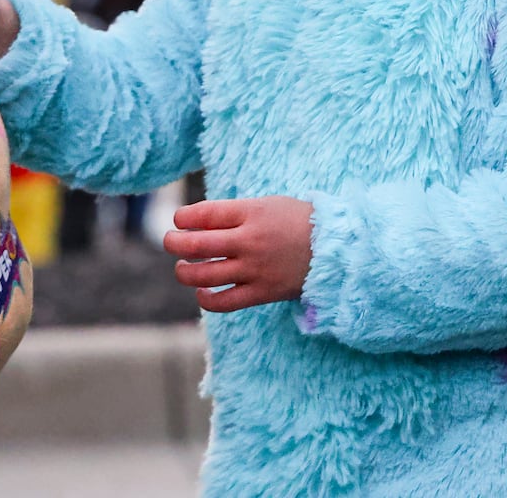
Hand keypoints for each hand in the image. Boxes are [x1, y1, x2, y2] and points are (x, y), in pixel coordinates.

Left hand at [162, 197, 313, 312]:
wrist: (336, 249)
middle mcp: (250, 241)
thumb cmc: (298, 222)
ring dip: (184, 271)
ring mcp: (255, 269)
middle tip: (169, 241)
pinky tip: (201, 292)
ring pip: (204, 275)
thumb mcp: (268, 204)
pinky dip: (205, 299)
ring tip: (182, 266)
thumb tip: (198, 223)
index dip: (183, 217)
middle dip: (174, 243)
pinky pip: (224, 302)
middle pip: (197, 244)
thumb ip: (235, 213)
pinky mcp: (262, 292)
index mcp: (252, 213)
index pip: (204, 214)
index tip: (179, 220)